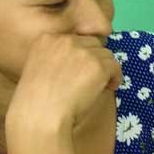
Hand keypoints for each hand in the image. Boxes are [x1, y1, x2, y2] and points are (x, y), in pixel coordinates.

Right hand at [7, 34, 122, 132]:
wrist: (41, 114)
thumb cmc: (37, 101)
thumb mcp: (40, 68)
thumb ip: (57, 58)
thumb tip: (82, 61)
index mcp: (47, 39)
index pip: (75, 39)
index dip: (82, 55)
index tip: (81, 70)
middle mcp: (65, 41)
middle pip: (93, 43)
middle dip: (95, 60)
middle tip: (93, 78)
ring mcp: (83, 52)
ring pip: (106, 54)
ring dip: (106, 69)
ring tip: (101, 85)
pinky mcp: (98, 66)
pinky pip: (116, 67)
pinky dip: (116, 77)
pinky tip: (109, 88)